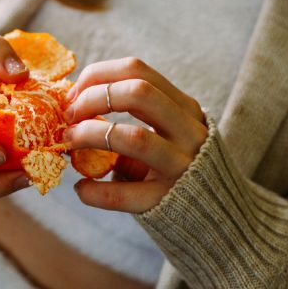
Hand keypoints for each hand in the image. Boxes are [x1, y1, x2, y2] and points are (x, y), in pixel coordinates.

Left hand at [63, 57, 207, 212]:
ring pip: (133, 137)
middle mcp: (189, 132)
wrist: (218, 218)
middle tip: (70, 115)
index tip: (74, 94)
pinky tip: (82, 189)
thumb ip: (134, 116)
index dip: (98, 76)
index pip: (137, 70)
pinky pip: (123, 193)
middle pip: (138, 92)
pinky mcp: (167, 201)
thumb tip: (74, 106)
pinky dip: (94, 190)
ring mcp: (182, 167)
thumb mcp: (168, 133)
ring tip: (69, 142)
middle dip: (93, 98)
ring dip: (90, 135)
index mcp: (185, 108)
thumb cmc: (177, 167)